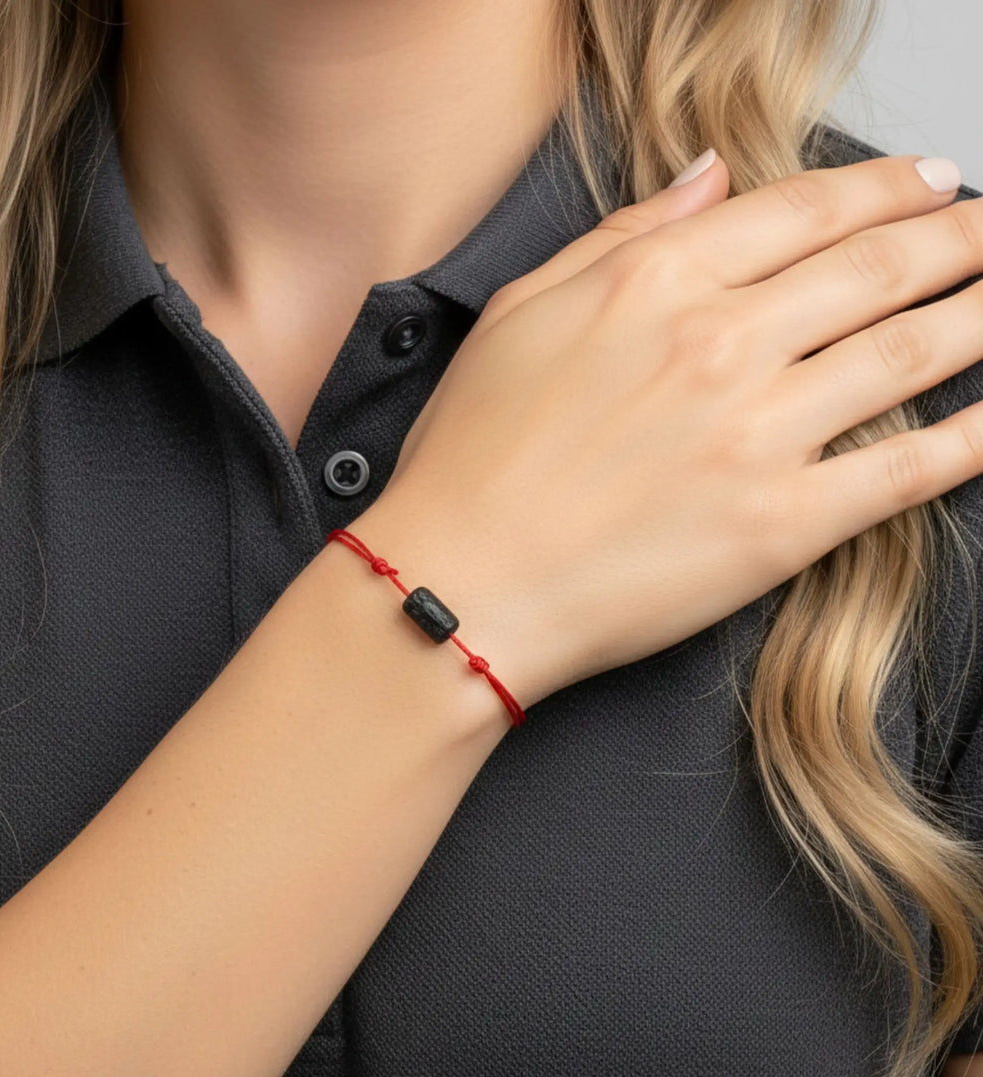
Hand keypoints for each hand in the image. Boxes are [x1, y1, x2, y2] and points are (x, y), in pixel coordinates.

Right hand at [356, 153, 979, 709]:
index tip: (928, 182)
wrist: (459, 583)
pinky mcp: (781, 526)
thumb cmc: (470, 456)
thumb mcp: (520, 312)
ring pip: (912, 353)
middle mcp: (720, 342)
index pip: (803, 211)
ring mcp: (758, 434)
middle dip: (958, 237)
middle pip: (877, 268)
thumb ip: (622, 234)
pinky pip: (906, 470)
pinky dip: (974, 437)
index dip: (882, 188)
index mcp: (655, 282)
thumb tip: (710, 178)